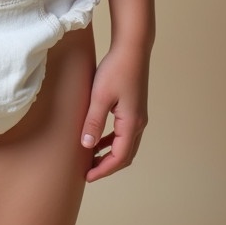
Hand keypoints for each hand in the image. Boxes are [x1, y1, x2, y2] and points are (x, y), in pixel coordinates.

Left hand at [80, 43, 149, 182]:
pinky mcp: (134, 107)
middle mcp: (138, 122)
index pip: (119, 157)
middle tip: (88, 171)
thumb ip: (94, 122)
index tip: (87, 176)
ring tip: (91, 157)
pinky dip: (112, 140)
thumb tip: (86, 145)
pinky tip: (98, 137)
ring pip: (125, 144)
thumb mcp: (100, 96)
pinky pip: (124, 132)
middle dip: (107, 165)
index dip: (103, 169)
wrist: (132, 47)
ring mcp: (138, 115)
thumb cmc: (116, 69)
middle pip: (125, 155)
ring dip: (110, 153)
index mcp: (131, 123)